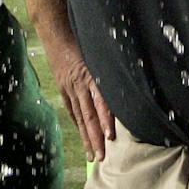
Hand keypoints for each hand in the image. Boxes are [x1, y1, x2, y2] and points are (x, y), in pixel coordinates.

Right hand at [49, 43, 114, 160]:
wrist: (56, 32)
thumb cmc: (85, 38)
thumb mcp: (101, 50)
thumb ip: (114, 68)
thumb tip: (131, 83)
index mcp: (91, 74)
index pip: (100, 101)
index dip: (105, 119)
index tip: (110, 136)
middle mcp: (79, 84)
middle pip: (89, 115)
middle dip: (95, 137)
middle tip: (101, 157)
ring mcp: (69, 88)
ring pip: (80, 116)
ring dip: (86, 137)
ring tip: (92, 154)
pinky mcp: (63, 88)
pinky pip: (71, 109)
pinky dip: (78, 123)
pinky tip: (83, 136)